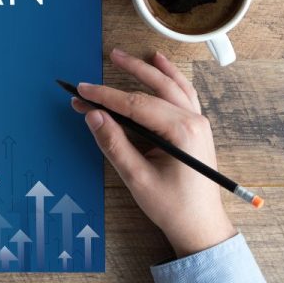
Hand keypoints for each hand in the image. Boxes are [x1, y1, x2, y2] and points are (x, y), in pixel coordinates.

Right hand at [72, 48, 235, 256]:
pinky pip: (184, 95)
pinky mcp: (196, 129)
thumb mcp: (137, 178)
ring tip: (130, 56)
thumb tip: (93, 116)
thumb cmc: (172, 207)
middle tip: (108, 57)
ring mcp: (198, 123)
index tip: (82, 91)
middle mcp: (194, 121)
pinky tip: (162, 66)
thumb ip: (114, 144)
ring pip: (172, 86)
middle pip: (157, 87)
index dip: (106, 96)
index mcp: (181, 131)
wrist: (201, 226)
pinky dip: (171, 78)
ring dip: (151, 69)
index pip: (136, 104)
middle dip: (129, 72)